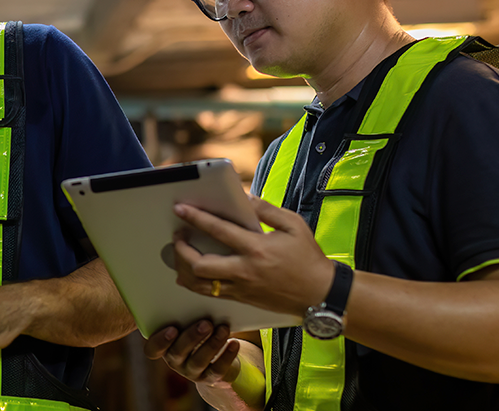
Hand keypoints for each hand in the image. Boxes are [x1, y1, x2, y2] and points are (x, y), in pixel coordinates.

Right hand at [145, 320, 242, 385]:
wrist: (216, 353)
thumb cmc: (196, 328)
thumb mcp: (187, 322)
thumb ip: (184, 313)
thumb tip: (190, 287)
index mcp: (164, 346)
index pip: (153, 349)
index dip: (160, 341)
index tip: (173, 328)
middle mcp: (175, 361)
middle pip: (177, 352)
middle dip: (192, 337)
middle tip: (207, 323)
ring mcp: (191, 371)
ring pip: (198, 361)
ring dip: (212, 344)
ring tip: (223, 328)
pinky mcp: (209, 377)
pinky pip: (217, 370)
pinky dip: (227, 356)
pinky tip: (234, 343)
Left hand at [172, 196, 335, 315]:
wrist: (320, 294)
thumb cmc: (309, 258)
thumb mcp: (294, 225)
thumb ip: (267, 210)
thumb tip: (246, 198)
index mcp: (257, 248)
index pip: (218, 230)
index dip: (196, 218)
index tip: (180, 209)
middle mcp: (245, 270)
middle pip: (199, 264)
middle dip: (182, 250)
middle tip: (178, 237)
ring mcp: (242, 289)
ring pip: (200, 284)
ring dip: (184, 269)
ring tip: (180, 255)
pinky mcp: (242, 300)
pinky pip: (210, 294)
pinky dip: (196, 284)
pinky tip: (191, 274)